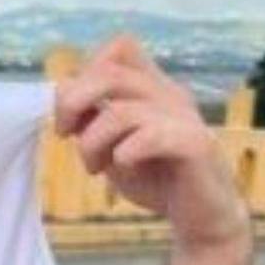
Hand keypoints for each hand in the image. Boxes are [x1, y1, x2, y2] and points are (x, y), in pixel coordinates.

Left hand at [54, 35, 249, 254]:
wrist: (201, 217)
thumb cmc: (154, 177)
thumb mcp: (109, 145)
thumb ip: (89, 117)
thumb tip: (63, 91)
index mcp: (151, 87)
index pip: (119, 48)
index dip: (83, 73)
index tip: (69, 113)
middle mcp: (169, 94)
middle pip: (110, 73)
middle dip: (72, 103)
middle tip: (65, 135)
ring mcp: (185, 117)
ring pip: (121, 112)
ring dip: (93, 143)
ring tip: (94, 168)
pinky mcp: (196, 145)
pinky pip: (151, 136)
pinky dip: (125, 153)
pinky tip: (123, 166)